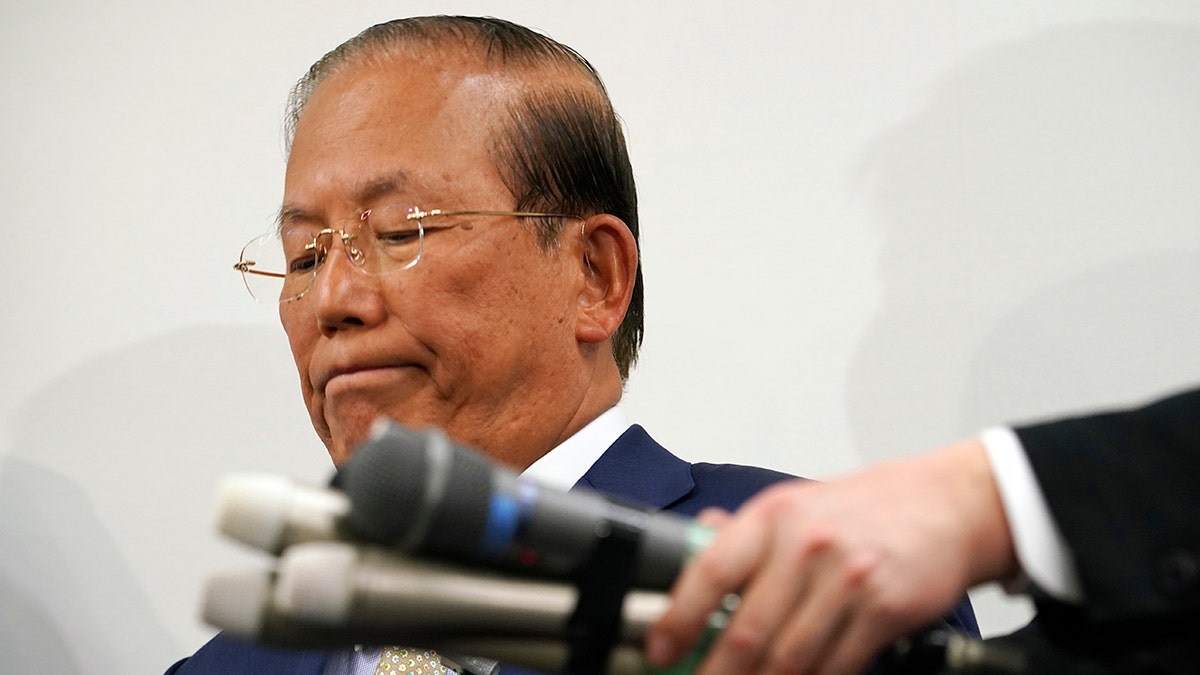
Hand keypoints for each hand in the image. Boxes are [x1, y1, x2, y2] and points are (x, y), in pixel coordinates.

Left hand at [645, 439, 1017, 674]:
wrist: (948, 503)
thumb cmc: (868, 506)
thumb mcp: (798, 501)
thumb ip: (748, 530)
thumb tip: (695, 543)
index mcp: (774, 516)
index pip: (710, 570)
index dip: (678, 617)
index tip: (661, 650)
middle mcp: (806, 544)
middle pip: (747, 629)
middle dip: (716, 672)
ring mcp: (847, 578)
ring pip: (790, 657)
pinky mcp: (884, 609)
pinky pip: (837, 665)